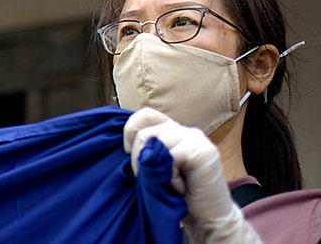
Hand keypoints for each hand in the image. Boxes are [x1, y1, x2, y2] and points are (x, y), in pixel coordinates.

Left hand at [124, 108, 262, 242]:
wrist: (209, 218)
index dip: (130, 130)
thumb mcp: (156, 168)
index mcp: (172, 131)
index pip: (146, 115)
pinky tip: (179, 187)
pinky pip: (173, 157)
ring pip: (158, 141)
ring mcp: (196, 140)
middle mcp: (185, 131)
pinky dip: (170, 176)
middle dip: (137, 156)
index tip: (127, 153)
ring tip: (166, 184)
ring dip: (153, 168)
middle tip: (143, 178)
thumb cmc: (179, 195)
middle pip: (147, 130)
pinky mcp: (204, 153)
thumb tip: (124, 146)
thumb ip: (146, 152)